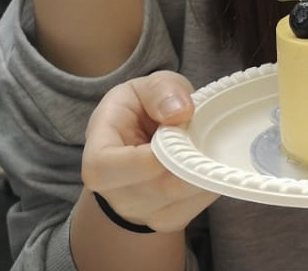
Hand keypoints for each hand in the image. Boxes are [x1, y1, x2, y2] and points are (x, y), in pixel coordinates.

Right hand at [81, 70, 217, 232]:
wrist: (141, 140)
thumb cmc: (141, 110)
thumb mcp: (146, 87)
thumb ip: (160, 91)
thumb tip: (180, 112)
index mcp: (97, 154)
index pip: (107, 169)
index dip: (143, 160)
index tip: (175, 137)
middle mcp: (114, 193)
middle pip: (156, 188)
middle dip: (188, 159)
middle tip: (206, 132)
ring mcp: (141, 212)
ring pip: (181, 199)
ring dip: (203, 169)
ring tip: (206, 142)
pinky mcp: (168, 220)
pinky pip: (196, 206)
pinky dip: (210, 181)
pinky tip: (208, 159)